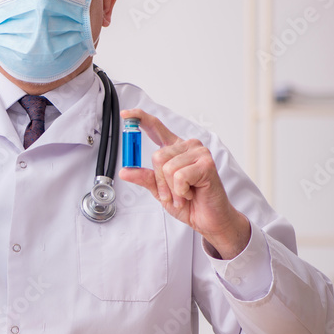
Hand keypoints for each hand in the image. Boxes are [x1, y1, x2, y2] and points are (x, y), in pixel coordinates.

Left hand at [118, 108, 249, 259]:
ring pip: (167, 168)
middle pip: (157, 156)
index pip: (156, 127)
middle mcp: (187, 147)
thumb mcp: (160, 191)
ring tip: (184, 194)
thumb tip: (125, 171)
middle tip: (173, 193)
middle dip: (160, 181)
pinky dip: (181, 190)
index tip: (126, 114)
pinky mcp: (206, 163)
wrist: (209, 219)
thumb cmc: (189, 202)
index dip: (140, 119)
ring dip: (171, 188)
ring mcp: (199, 153)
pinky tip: (191, 192)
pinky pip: (179, 176)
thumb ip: (145, 178)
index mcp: (175, 149)